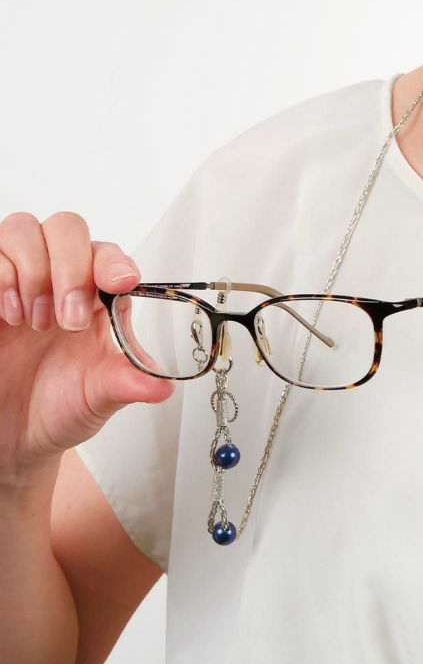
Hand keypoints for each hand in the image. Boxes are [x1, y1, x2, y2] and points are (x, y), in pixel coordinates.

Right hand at [0, 211, 174, 483]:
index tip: (119, 283)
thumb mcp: (100, 397)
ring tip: (34, 322)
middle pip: (67, 228)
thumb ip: (129, 384)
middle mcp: (58, 279)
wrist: (13, 436)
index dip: (113, 262)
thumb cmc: (59, 406)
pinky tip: (9, 316)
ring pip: (23, 229)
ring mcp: (17, 281)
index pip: (108, 255)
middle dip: (71, 268)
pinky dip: (0, 277)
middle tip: (69, 320)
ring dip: (32, 271)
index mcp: (97, 297)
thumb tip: (164, 386)